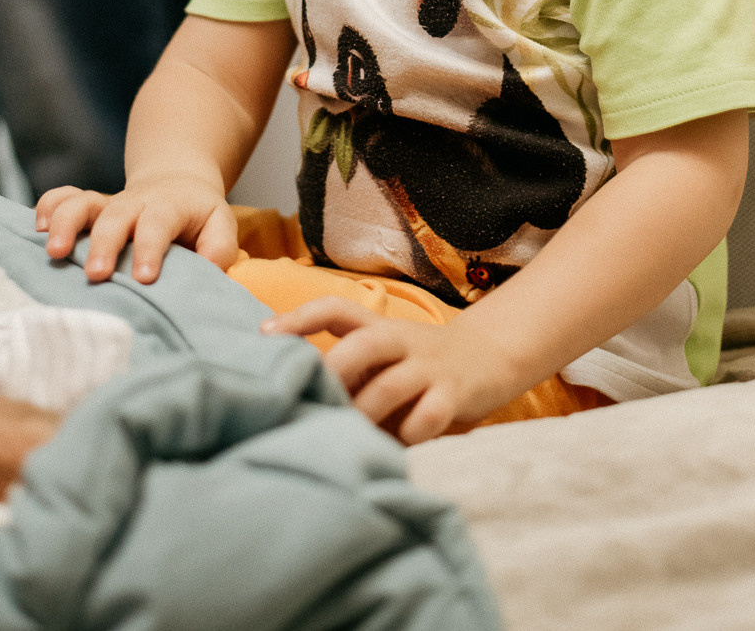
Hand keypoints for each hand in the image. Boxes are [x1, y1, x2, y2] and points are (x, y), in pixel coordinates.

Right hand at [36, 174, 238, 282]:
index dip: (150, 247)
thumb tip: (209, 270)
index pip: (158, 223)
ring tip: (54, 253)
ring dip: (66, 224)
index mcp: (168, 206)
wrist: (176, 183)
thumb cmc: (197, 216)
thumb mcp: (220, 224)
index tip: (144, 277)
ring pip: (82, 203)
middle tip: (97, 274)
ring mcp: (107, 204)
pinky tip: (36, 229)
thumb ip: (219, 246)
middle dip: (104, 243)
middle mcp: (134, 203)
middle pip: (116, 215)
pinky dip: (48, 207)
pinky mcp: (88, 207)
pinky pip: (63, 197)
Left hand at [262, 298, 495, 444]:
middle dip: (334, 370)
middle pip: (363, 344)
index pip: (336, 309)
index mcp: (379, 329)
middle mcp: (402, 342)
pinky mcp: (455, 394)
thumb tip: (292, 400)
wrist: (490, 356)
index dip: (300, 317)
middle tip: (309, 397)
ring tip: (348, 434)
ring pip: (391, 385)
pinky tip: (401, 445)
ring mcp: (430, 367)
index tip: (263, 332)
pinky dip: (411, 432)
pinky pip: (430, 414)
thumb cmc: (419, 366)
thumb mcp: (385, 357)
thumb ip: (350, 372)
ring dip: (366, 411)